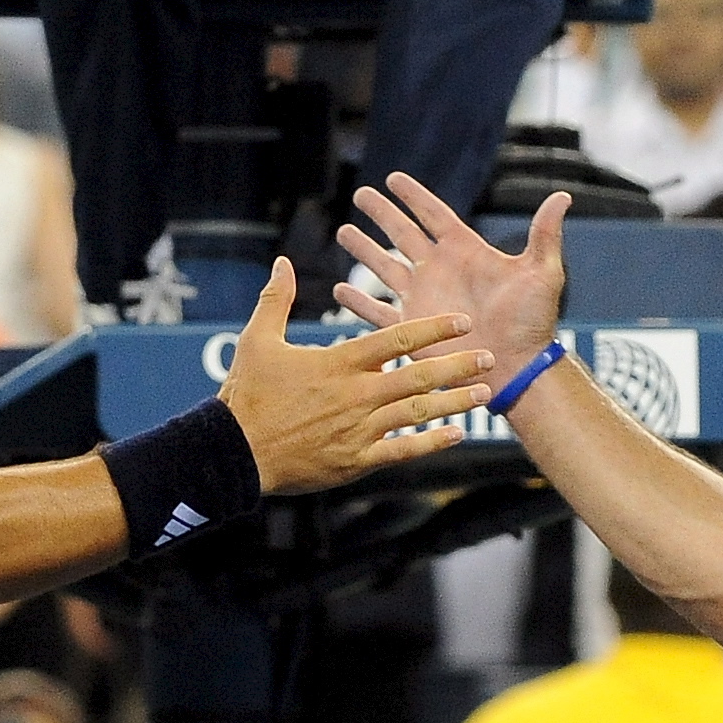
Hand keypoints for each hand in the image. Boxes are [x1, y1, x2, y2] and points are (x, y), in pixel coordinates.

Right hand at [216, 259, 488, 493]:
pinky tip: (456, 434)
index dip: (432, 327)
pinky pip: (401, 451)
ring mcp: (359, 430)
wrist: (235, 452)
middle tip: (488, 357)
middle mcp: (356, 394)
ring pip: (417, 412)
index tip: (461, 321)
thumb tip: (283, 263)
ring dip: (453, 402)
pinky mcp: (356, 460)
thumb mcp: (257, 341)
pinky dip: (431, 442)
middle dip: (457, 365)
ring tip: (483, 393)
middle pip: (417, 375)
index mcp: (338, 363)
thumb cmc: (247, 395)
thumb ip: (277, 300)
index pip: (395, 339)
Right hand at [332, 175, 569, 389]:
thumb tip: (563, 196)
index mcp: (466, 252)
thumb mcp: (542, 274)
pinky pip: (378, 312)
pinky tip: (339, 290)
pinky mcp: (412, 328)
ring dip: (363, 249)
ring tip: (344, 231)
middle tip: (361, 194)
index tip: (394, 178)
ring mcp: (423, 300)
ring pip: (384, 266)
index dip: (414, 196)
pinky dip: (357, 302)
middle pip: (402, 234)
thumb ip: (544, 235)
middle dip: (381, 214)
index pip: (433, 215)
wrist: (517, 367)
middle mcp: (440, 272)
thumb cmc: (533, 323)